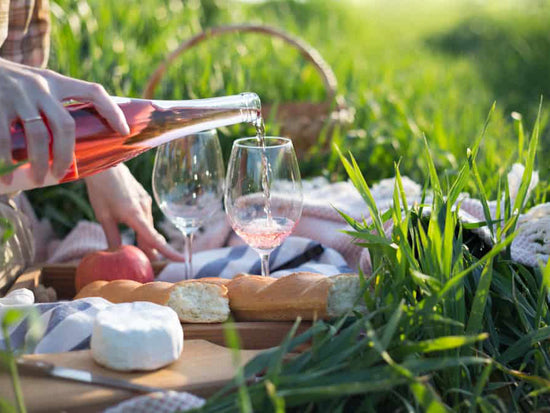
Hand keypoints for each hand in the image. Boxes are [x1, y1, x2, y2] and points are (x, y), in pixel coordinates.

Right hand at [0, 58, 129, 183]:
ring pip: (38, 135)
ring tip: (39, 179)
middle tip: (62, 174)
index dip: (112, 110)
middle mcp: (41, 86)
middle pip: (66, 125)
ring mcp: (18, 95)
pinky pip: (5, 137)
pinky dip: (7, 158)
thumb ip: (54, 103)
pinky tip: (8, 173)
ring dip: (39, 162)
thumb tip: (75, 140)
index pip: (93, 91)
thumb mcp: (37, 83)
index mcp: (57, 82)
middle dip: (66, 155)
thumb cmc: (11, 83)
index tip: (124, 131)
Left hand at [85, 163, 184, 261]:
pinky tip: (135, 229)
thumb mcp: (104, 217)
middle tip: (149, 263)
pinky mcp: (143, 197)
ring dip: (145, 237)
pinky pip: (146, 216)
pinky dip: (143, 226)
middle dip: (151, 249)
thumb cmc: (101, 191)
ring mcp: (145, 202)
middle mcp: (144, 209)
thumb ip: (112, 236)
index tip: (182, 259)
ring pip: (148, 225)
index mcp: (134, 215)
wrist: (105, 165)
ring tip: (141, 249)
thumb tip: (117, 254)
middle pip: (151, 235)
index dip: (168, 251)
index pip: (154, 238)